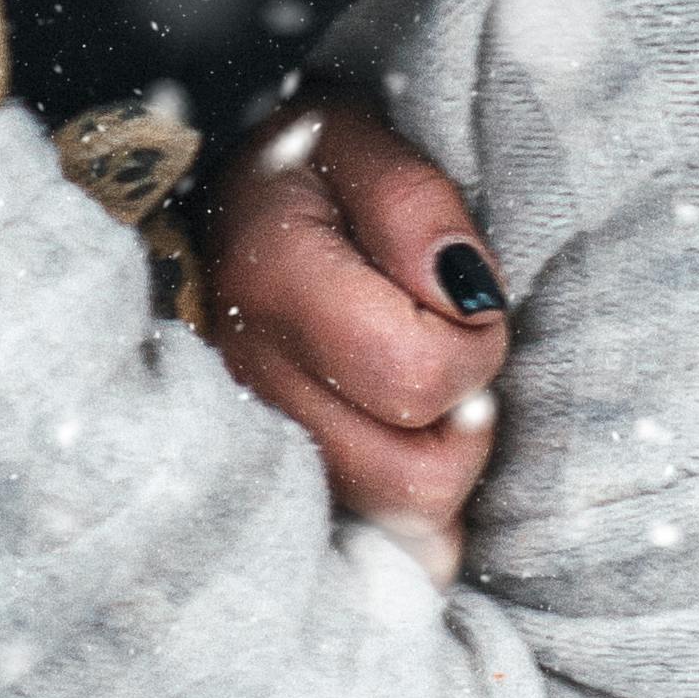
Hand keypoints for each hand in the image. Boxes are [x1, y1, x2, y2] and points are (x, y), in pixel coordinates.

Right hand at [202, 92, 509, 586]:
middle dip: (465, 415)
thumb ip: (414, 208)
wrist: (225, 211)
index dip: (473, 345)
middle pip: (413, 479)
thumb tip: (469, 298)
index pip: (413, 377)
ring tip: (429, 391)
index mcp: (268, 285)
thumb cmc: (308, 174)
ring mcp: (253, 454)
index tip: (469, 299)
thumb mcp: (357, 144)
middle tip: (455, 351)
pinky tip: (407, 443)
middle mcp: (247, 388)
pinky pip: (380, 553)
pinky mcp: (275, 495)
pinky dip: (414, 512)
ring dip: (442, 462)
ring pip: (400, 528)